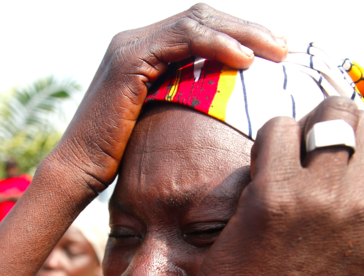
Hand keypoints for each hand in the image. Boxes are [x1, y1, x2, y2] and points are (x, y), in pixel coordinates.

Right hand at [43, 4, 287, 195]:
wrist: (78, 171)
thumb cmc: (117, 160)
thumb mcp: (159, 123)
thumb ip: (184, 103)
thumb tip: (222, 112)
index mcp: (145, 51)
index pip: (200, 28)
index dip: (239, 35)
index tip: (273, 54)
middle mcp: (136, 40)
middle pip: (203, 16)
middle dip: (248, 28)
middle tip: (284, 48)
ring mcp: (130, 45)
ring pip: (197, 20)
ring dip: (242, 33)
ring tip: (275, 52)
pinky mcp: (128, 60)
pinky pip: (182, 40)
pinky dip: (216, 46)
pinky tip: (244, 61)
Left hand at [183, 97, 363, 275]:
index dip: (360, 156)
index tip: (330, 165)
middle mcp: (361, 208)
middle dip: (334, 126)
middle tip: (304, 146)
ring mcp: (319, 199)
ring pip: (328, 116)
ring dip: (302, 127)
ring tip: (281, 155)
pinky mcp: (274, 196)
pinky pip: (279, 130)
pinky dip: (268, 139)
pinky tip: (257, 166)